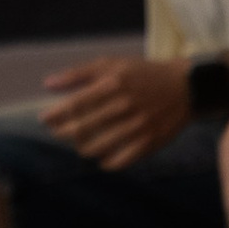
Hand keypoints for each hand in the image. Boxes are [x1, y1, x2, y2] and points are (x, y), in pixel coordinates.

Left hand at [42, 54, 193, 168]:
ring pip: (97, 148)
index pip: (75, 104)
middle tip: (58, 133)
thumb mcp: (112, 65)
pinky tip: (102, 156)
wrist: (184, 88)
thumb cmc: (142, 74)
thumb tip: (47, 84)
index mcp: (113, 83)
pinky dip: (105, 162)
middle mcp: (124, 106)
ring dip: (83, 148)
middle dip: (64, 133)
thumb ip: (79, 74)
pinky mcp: (148, 144)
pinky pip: (118, 162)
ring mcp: (136, 127)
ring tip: (81, 144)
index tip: (44, 120)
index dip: (56, 115)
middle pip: (83, 128)